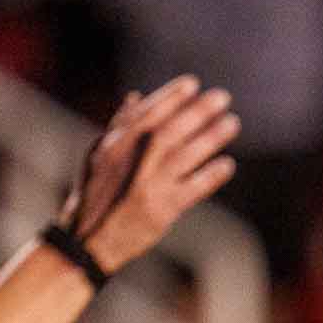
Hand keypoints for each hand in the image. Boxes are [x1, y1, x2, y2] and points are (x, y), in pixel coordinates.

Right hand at [55, 76, 239, 275]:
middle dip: (197, 111)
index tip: (192, 83)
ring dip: (211, 137)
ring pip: (184, 155)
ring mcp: (148, 185)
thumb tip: (135, 96)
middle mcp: (132, 162)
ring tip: (232, 123)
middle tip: (222, 97)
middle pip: (170, 130)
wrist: (90, 240)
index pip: (147, 114)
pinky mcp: (162, 209)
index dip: (170, 97)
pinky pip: (193, 188)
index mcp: (116, 146)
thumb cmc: (97, 194)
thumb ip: (119, 126)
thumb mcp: (99, 156)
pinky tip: (228, 164)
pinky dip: (210, 175)